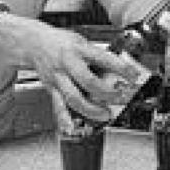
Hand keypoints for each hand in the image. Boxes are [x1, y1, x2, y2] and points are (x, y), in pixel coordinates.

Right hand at [0, 14, 143, 126]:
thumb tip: (119, 69)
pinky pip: (57, 105)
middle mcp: (68, 64)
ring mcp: (58, 78)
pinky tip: (71, 128)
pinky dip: (64, 119)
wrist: (34, 42)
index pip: (104, 58)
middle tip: (122, 98)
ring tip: (106, 115)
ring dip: (91, 109)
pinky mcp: (51, 88)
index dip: (121, 68)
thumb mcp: (82, 41)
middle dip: (108, 93)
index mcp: (80, 49)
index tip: (134, 76)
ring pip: (74, 98)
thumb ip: (98, 56)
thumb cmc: (62, 42)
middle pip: (89, 81)